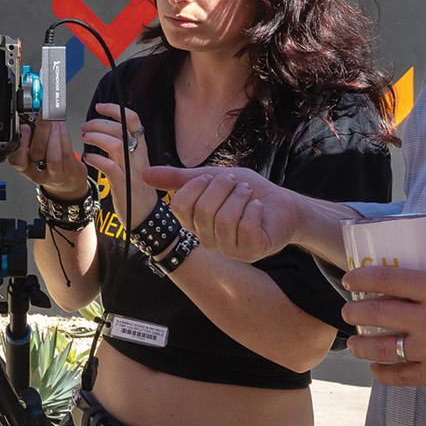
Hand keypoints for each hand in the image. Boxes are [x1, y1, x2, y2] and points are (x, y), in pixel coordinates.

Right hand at [7, 119, 92, 198]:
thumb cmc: (49, 168)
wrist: (68, 185)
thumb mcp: (34, 156)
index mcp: (26, 169)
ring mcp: (56, 175)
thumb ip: (30, 140)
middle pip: (37, 153)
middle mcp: (40, 174)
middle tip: (44, 113)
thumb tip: (33, 117)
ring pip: (53, 154)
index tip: (25, 127)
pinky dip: (64, 136)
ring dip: (54, 133)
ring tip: (55, 119)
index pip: (18, 160)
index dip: (21, 144)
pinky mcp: (71, 171)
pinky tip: (62, 126)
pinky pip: (66, 152)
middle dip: (41, 130)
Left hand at [80, 103, 153, 227]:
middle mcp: (139, 156)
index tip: (99, 107)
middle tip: (84, 127)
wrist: (145, 216)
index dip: (116, 109)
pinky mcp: (124, 185)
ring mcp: (132, 170)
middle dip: (99, 123)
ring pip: (116, 144)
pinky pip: (109, 166)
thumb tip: (105, 131)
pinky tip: (88, 159)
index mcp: (141, 148)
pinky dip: (96, 159)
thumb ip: (121, 147)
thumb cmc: (136, 188)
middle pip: (121, 128)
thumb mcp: (132, 163)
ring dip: (96, 138)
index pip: (133, 120)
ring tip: (84, 139)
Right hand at [140, 165, 301, 262]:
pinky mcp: (252, 251)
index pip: (179, 206)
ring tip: (248, 194)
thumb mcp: (210, 178)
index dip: (197, 186)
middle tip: (237, 184)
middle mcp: (209, 241)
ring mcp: (230, 250)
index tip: (214, 178)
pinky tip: (259, 209)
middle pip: (202, 211)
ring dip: (241, 197)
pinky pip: (246, 226)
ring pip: (225, 218)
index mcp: (195, 225)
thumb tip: (143, 174)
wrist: (282, 204)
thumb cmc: (245, 193)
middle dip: (223, 187)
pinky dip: (255, 209)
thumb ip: (179, 179)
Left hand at [341, 243, 425, 386]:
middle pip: (377, 314)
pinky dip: (383, 373)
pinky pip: (402, 377)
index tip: (348, 279)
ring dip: (360, 346)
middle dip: (354, 311)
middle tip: (348, 309)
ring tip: (353, 343)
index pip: (387, 279)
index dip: (360, 278)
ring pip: (383, 349)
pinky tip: (376, 368)